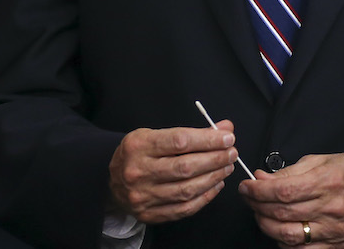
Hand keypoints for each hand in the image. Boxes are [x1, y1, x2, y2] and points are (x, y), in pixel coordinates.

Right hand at [107, 121, 238, 223]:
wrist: (112, 182)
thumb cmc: (138, 154)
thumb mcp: (155, 134)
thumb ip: (189, 132)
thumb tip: (224, 129)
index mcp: (138, 146)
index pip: (179, 141)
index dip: (207, 140)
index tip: (227, 137)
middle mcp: (138, 171)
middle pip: (185, 167)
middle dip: (215, 159)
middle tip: (231, 153)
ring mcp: (143, 196)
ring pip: (186, 190)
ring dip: (213, 178)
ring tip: (226, 167)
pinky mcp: (149, 214)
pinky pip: (184, 209)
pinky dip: (204, 197)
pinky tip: (216, 185)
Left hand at [239, 152, 343, 247]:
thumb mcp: (321, 161)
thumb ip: (289, 171)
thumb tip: (262, 178)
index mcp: (327, 181)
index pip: (283, 190)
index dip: (259, 190)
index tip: (247, 187)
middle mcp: (331, 207)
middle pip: (282, 213)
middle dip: (257, 206)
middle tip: (249, 198)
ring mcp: (333, 230)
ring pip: (289, 235)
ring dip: (267, 226)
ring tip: (261, 214)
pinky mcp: (335, 245)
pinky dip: (285, 244)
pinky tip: (279, 232)